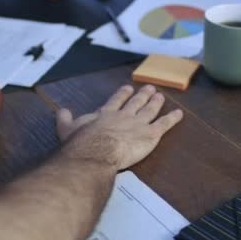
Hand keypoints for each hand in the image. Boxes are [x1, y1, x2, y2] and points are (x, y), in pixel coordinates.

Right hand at [56, 85, 183, 170]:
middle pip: (136, 103)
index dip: (123, 95)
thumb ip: (66, 120)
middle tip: (149, 89)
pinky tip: (179, 114)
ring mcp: (139, 124)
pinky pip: (164, 125)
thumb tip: (61, 111)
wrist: (96, 152)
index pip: (116, 102)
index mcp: (106, 114)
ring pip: (150, 111)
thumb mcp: (67, 129)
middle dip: (142, 96)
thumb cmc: (82, 143)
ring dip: (156, 104)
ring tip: (160, 97)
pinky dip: (172, 119)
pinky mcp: (151, 134)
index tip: (128, 88)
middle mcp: (124, 116)